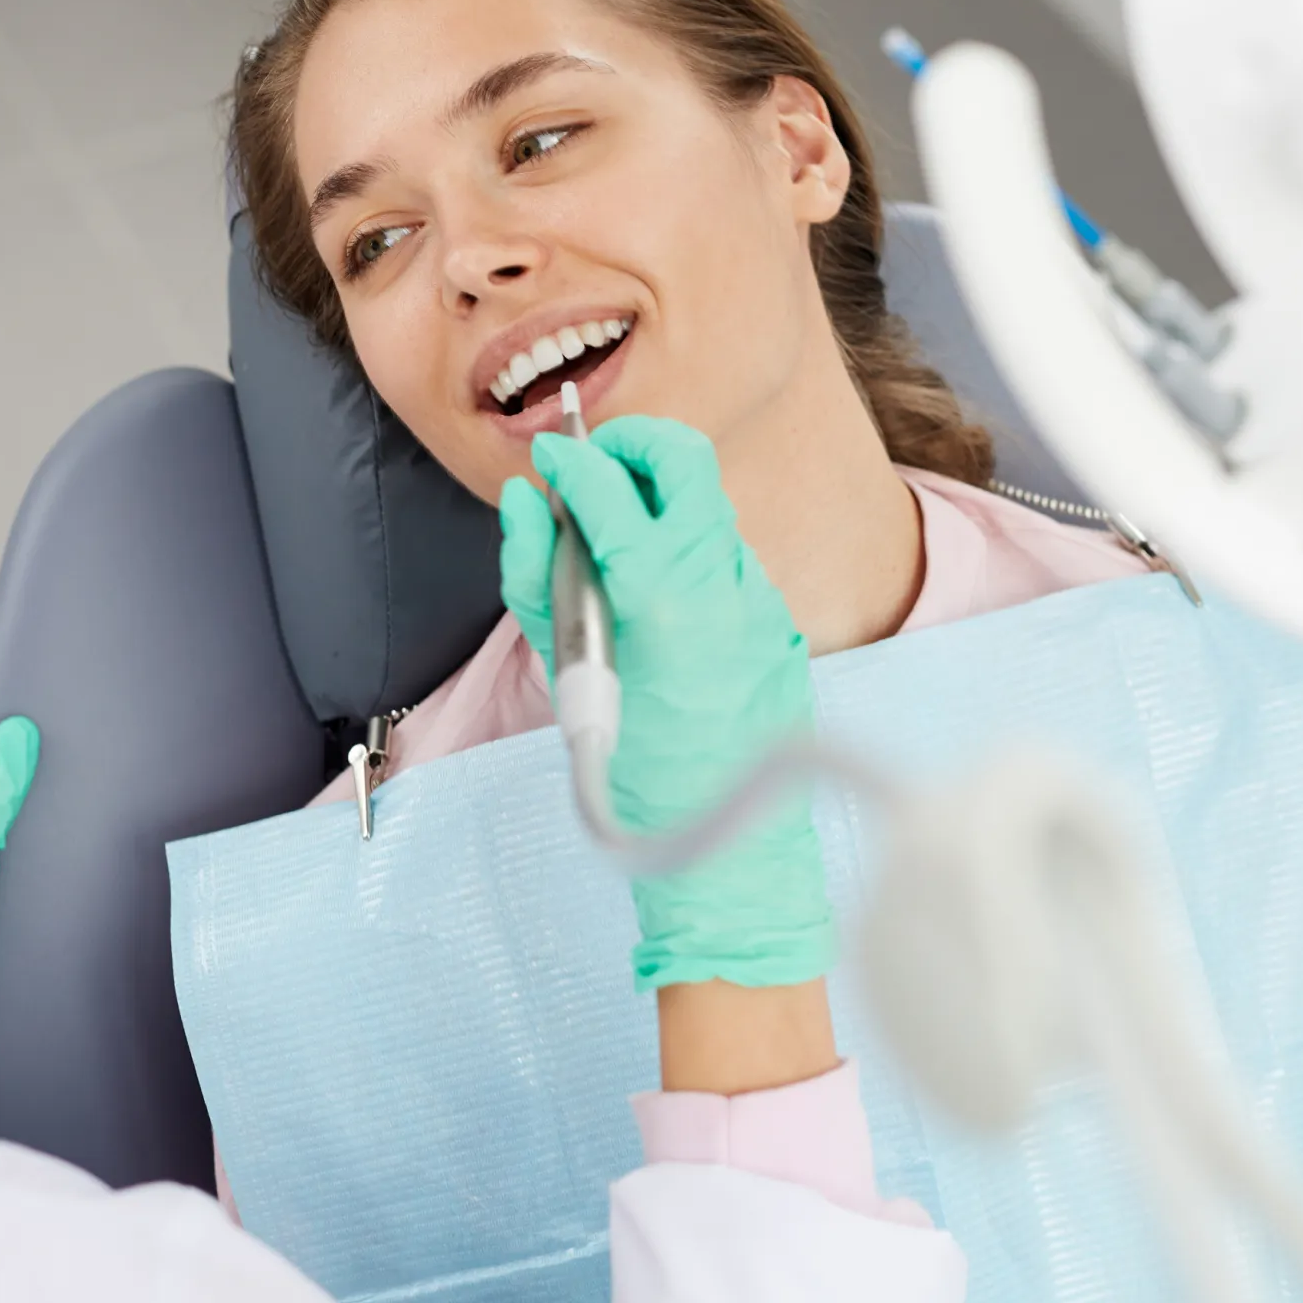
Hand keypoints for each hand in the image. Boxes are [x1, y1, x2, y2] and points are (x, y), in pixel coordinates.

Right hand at [498, 416, 832, 990]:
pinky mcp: (777, 625)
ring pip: (708, 508)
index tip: (547, 458)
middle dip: (632, 444)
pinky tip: (654, 601)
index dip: (570, 463)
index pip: (611, 490)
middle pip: (684, 459)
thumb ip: (541, 582)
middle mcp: (725, 585)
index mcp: (663, 600)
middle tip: (591, 464)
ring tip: (612, 538)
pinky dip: (683, 557)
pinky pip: (724, 562)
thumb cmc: (637, 782)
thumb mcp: (570, 677)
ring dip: (658, 501)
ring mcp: (761, 602)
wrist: (727, 858)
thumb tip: (526, 506)